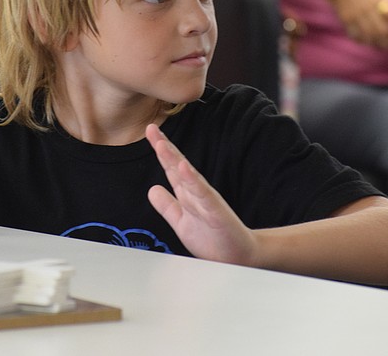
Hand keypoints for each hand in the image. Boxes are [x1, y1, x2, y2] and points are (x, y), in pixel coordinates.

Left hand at [145, 124, 255, 264]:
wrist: (237, 258)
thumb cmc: (213, 239)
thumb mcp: (181, 222)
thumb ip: (167, 206)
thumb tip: (152, 189)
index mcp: (188, 194)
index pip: (172, 168)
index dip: (161, 150)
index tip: (150, 131)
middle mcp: (196, 193)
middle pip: (177, 166)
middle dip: (164, 147)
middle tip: (151, 128)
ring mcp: (207, 200)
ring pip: (188, 176)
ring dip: (175, 159)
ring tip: (162, 145)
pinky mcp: (216, 211)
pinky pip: (203, 194)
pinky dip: (193, 181)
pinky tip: (184, 168)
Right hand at [331, 0, 387, 47]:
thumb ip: (386, 6)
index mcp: (381, 2)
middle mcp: (371, 10)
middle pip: (384, 32)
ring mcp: (358, 16)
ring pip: (370, 37)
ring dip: (378, 44)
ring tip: (383, 46)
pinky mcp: (347, 20)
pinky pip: (356, 35)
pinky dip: (363, 40)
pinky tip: (366, 41)